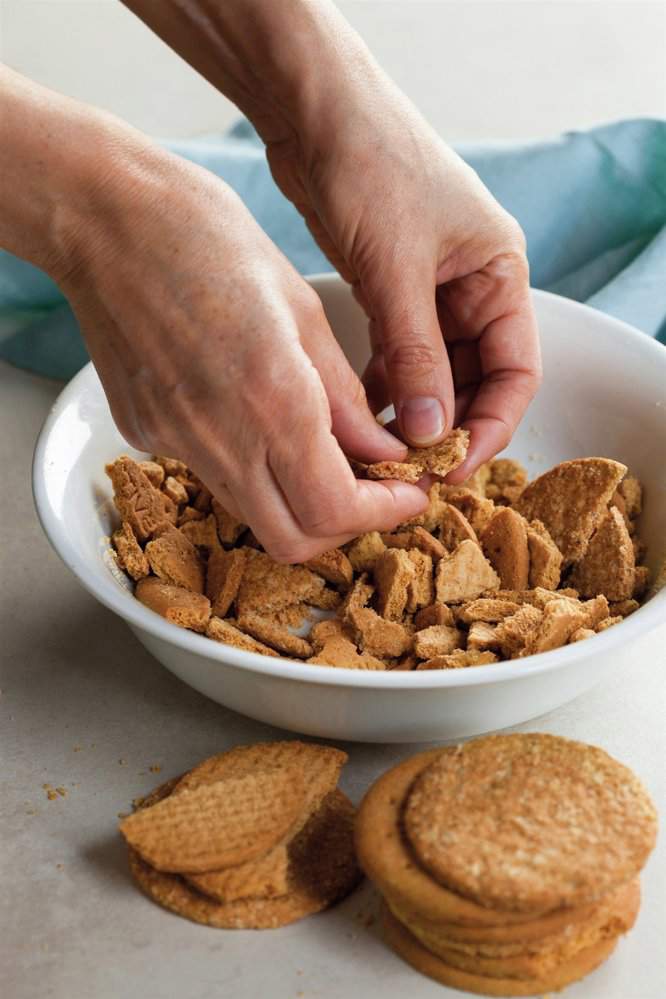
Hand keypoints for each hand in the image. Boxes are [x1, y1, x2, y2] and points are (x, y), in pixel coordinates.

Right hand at [48, 124, 427, 560]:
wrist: (104, 220)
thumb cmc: (209, 238)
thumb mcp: (304, 309)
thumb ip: (346, 398)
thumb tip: (384, 453)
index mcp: (273, 399)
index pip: (337, 509)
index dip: (385, 513)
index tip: (410, 492)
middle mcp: (220, 438)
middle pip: (294, 540)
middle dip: (345, 525)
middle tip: (375, 488)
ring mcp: (175, 442)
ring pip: (253, 514)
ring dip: (298, 502)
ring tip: (327, 453)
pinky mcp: (145, 434)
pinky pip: (212, 475)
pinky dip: (251, 468)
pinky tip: (258, 417)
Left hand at [118, 0, 539, 475]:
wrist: (315, 113)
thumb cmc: (371, 167)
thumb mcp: (396, 270)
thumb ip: (415, 355)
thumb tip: (431, 433)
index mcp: (499, 275)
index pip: (515, 372)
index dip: (489, 426)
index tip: (450, 466)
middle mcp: (474, 287)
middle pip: (478, 380)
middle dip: (449, 426)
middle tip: (412, 470)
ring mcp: (433, 290)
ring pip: (437, 373)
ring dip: (416, 412)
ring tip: (384, 452)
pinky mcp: (392, 290)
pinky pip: (401, 355)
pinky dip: (387, 386)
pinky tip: (363, 411)